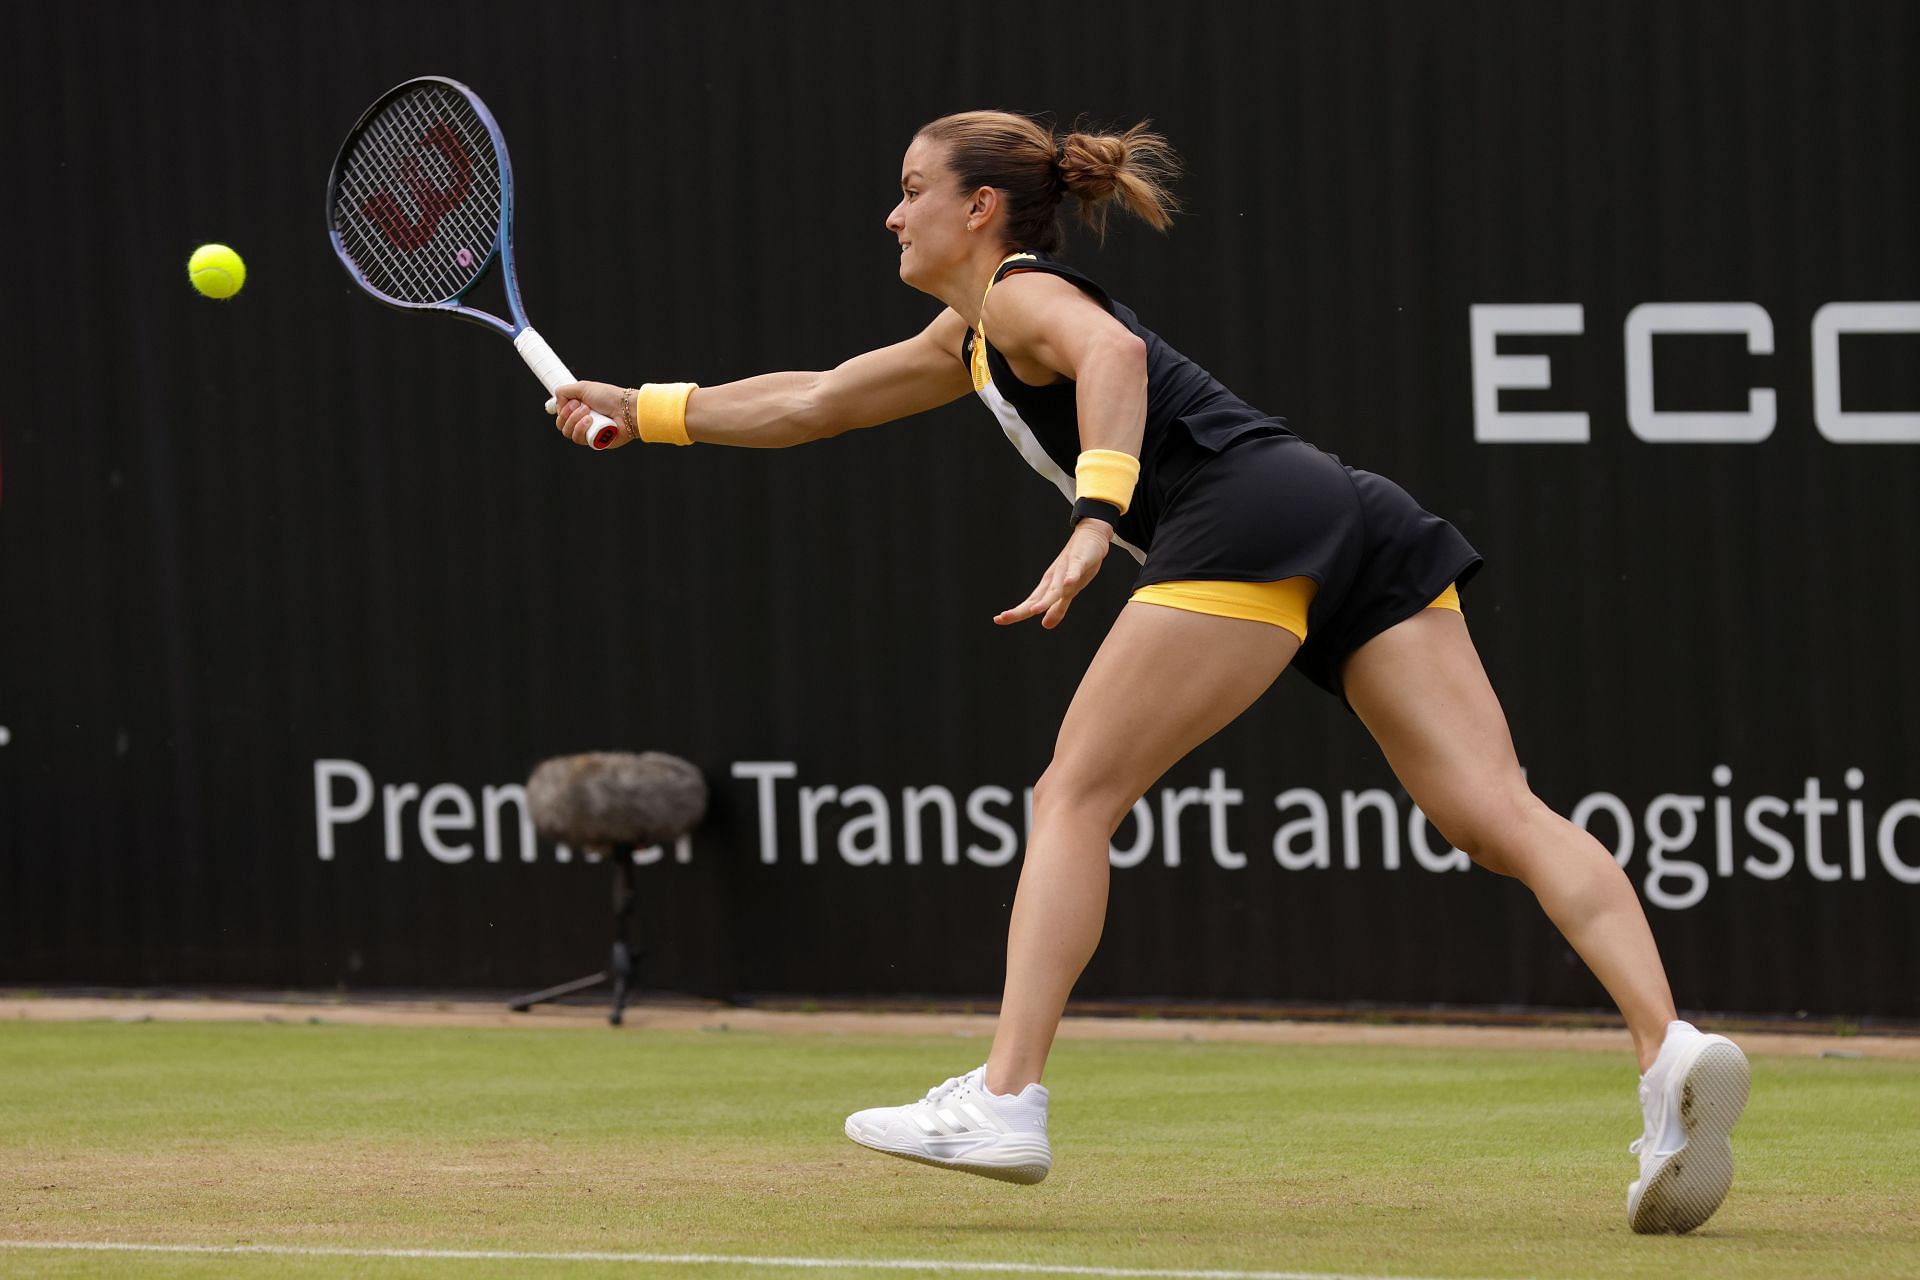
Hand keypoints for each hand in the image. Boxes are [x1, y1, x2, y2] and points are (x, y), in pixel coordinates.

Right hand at [545, 380, 630, 446]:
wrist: (626, 409)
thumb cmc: (609, 397)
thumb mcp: (583, 387)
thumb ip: (565, 391)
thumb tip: (556, 399)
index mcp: (579, 408)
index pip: (561, 414)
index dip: (561, 410)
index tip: (568, 402)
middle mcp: (582, 421)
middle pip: (561, 425)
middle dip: (568, 414)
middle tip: (582, 406)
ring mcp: (588, 432)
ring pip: (568, 432)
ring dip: (575, 420)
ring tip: (589, 413)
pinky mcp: (594, 442)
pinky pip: (578, 439)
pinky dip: (581, 429)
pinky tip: (590, 422)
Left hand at [994, 520, 1112, 628]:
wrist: (1090, 536)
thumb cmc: (1077, 566)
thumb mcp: (1069, 592)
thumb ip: (1058, 609)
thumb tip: (1045, 625)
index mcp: (1048, 587)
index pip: (1030, 603)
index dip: (1016, 613)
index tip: (998, 620)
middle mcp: (1053, 579)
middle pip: (1037, 598)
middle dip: (1021, 609)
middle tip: (1003, 617)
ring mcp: (1065, 569)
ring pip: (1056, 587)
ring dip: (1046, 600)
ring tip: (1035, 611)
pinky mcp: (1079, 560)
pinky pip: (1075, 569)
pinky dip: (1072, 575)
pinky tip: (1068, 582)